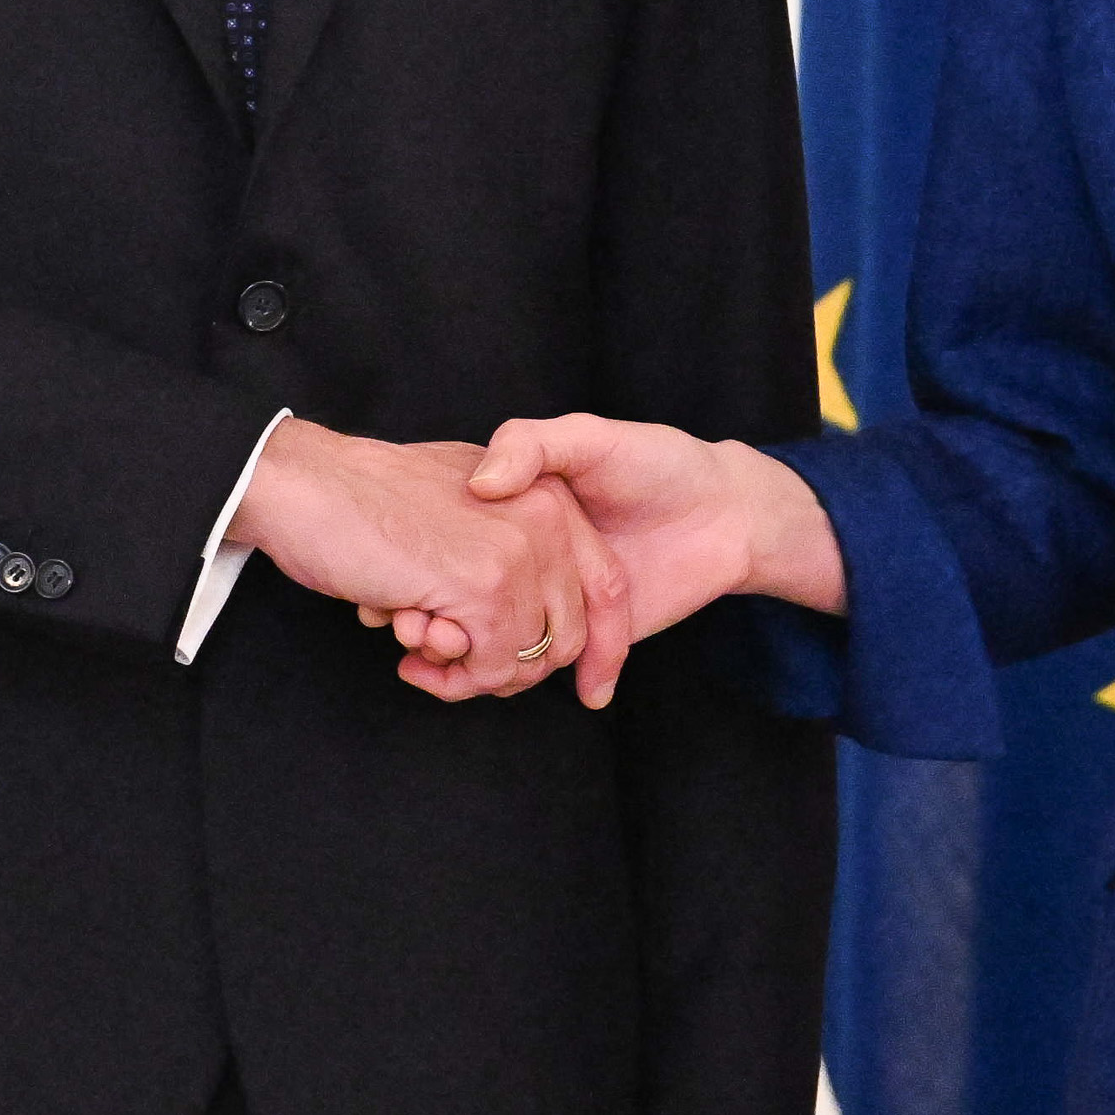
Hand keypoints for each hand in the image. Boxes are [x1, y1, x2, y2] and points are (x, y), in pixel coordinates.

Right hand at [234, 419, 621, 698]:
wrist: (303, 484)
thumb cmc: (363, 498)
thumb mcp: (456, 502)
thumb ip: (501, 544)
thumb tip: (517, 625)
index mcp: (546, 493)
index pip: (598, 590)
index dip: (568, 646)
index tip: (516, 672)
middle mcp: (546, 518)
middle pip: (565, 636)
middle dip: (508, 669)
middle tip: (451, 665)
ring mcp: (517, 552)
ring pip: (527, 659)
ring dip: (472, 676)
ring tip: (421, 655)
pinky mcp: (483, 586)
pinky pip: (489, 668)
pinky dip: (451, 679)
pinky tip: (411, 657)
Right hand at [369, 416, 849, 708]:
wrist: (726, 512)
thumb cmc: (660, 465)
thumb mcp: (587, 439)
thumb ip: (534, 446)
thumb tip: (483, 485)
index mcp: (523, 512)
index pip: (455, 551)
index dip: (422, 577)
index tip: (388, 595)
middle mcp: (528, 556)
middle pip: (463, 604)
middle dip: (428, 629)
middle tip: (397, 632)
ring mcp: (551, 596)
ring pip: (486, 639)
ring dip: (449, 658)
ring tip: (419, 659)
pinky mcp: (581, 635)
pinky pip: (528, 662)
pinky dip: (490, 675)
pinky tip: (451, 673)